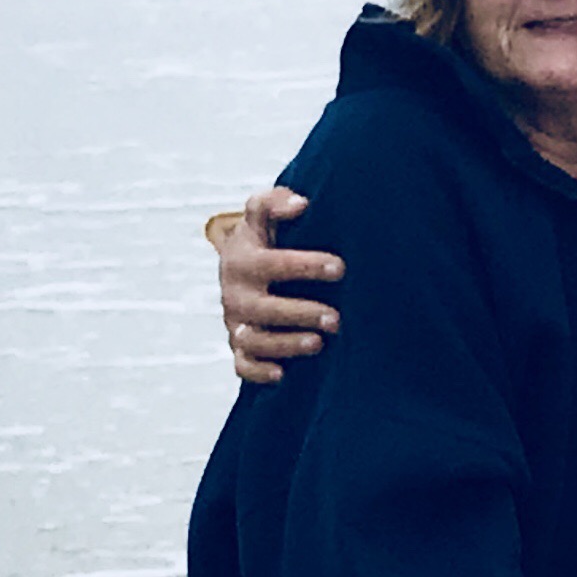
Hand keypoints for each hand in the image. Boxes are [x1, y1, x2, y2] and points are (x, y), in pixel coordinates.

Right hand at [206, 183, 344, 385]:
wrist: (239, 267)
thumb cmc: (263, 240)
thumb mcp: (261, 216)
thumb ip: (274, 202)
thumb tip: (301, 202)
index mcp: (243, 258)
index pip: (273, 263)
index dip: (305, 265)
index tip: (341, 268)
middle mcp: (235, 292)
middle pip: (264, 307)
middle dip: (301, 313)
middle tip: (337, 319)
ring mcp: (235, 321)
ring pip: (253, 340)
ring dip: (285, 344)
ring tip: (318, 344)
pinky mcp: (238, 346)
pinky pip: (242, 365)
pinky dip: (258, 371)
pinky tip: (283, 373)